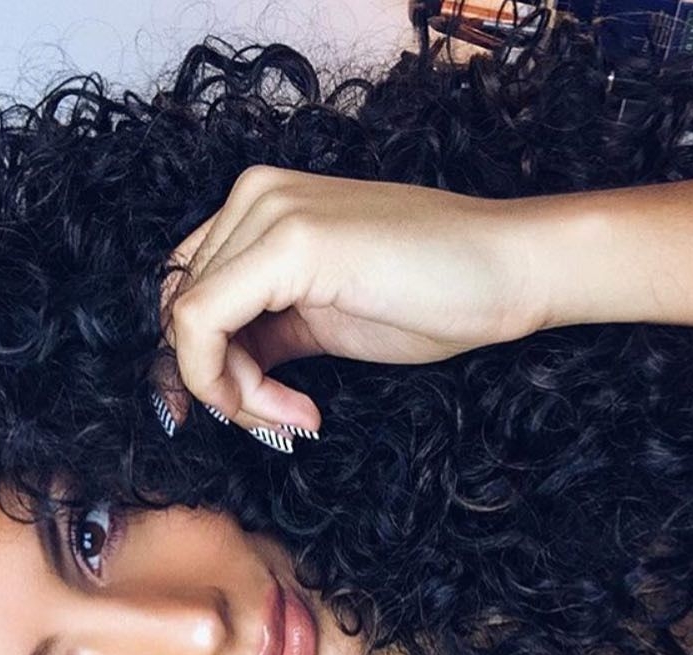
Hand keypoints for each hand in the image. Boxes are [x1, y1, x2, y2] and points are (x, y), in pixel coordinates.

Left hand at [155, 164, 543, 434]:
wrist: (509, 273)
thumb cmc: (432, 296)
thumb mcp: (320, 320)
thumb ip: (260, 332)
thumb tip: (211, 375)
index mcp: (260, 209)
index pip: (188, 295)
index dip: (201, 366)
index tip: (246, 414)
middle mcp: (253, 198)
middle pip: (184, 313)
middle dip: (224, 386)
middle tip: (285, 419)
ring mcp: (268, 212)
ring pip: (188, 325)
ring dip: (235, 394)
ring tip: (296, 417)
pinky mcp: (288, 242)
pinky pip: (204, 325)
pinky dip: (235, 388)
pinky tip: (298, 411)